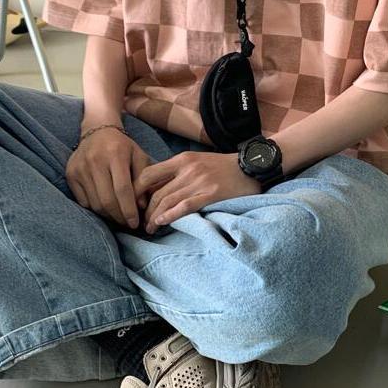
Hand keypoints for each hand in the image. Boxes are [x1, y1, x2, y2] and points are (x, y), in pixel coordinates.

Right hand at [66, 127, 150, 228]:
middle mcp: (95, 161)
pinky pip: (83, 201)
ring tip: (118, 218)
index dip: (129, 210)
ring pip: (94, 203)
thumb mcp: (139, 156)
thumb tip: (141, 206)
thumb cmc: (122, 146)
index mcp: (115, 155)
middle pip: (107, 200)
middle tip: (127, 224)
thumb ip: (144, 180)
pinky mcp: (70, 174)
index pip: (122, 190)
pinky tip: (105, 209)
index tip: (135, 224)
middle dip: (119, 217)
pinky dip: (95, 209)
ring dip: (108, 216)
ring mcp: (80, 168)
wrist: (97, 129)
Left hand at [133, 151, 260, 233]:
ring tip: (150, 229)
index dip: (137, 191)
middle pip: (157, 193)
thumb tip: (157, 190)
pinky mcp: (211, 194)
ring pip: (168, 201)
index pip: (149, 174)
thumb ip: (178, 172)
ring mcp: (199, 182)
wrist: (251, 165)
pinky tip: (162, 223)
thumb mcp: (197, 161)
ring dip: (155, 218)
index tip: (136, 204)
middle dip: (145, 211)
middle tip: (142, 223)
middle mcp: (188, 169)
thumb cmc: (223, 166)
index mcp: (182, 159)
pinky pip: (185, 206)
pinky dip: (171, 215)